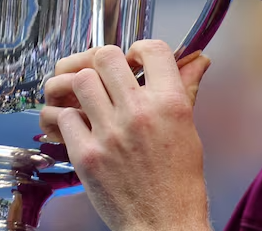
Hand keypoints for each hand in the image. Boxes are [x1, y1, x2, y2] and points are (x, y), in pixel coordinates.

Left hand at [40, 41, 213, 230]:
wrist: (163, 223)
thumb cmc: (179, 182)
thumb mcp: (189, 129)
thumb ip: (185, 90)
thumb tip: (197, 61)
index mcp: (170, 104)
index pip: (152, 49)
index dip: (139, 48)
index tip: (134, 59)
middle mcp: (139, 113)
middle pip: (107, 57)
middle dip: (105, 63)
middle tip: (108, 77)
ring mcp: (110, 133)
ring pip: (81, 82)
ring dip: (83, 88)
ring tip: (90, 101)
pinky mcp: (86, 154)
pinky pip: (64, 117)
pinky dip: (67, 119)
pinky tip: (79, 127)